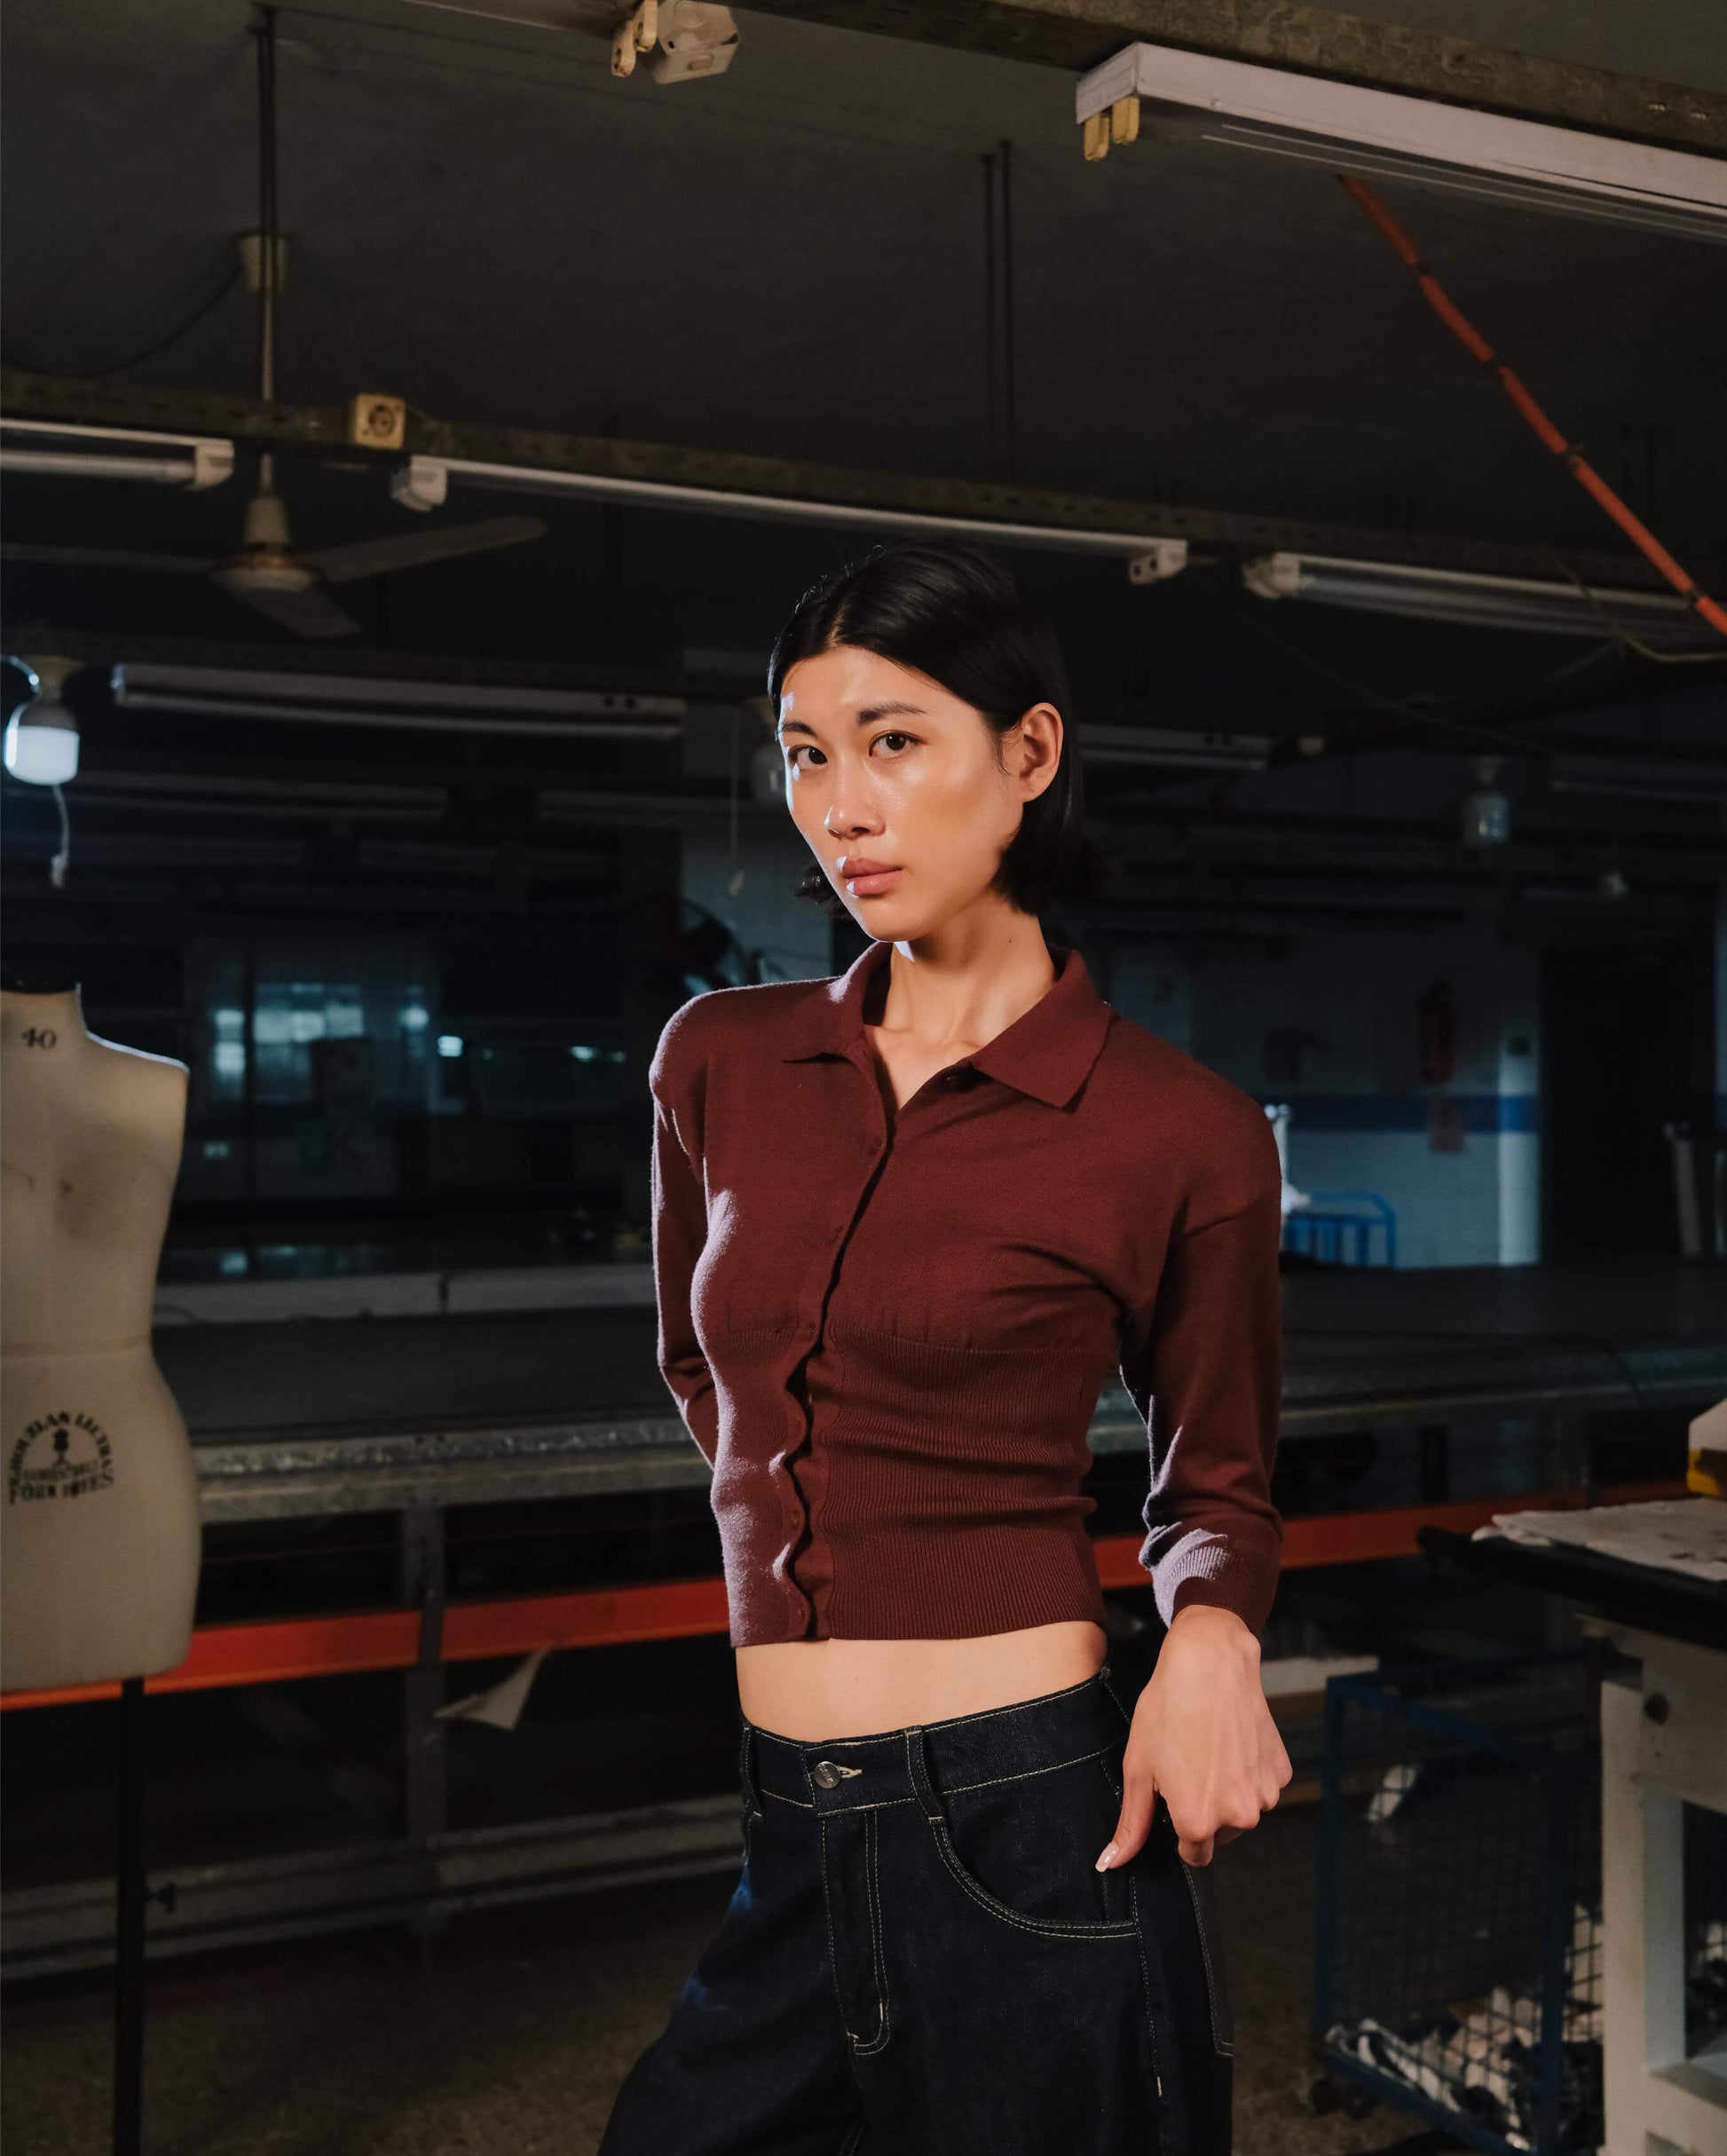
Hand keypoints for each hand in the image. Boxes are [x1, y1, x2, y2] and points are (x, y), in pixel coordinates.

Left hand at [1096, 1604, 1290, 1869]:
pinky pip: (1260, 1785)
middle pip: (1218, 1832)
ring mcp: (1265, 1794)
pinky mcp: (1281, 1770)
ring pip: (1242, 1809)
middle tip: (1188, 1763)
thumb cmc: (1168, 1710)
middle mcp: (1238, 1817)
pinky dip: (1247, 1771)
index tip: (1173, 1795)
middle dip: (1204, 1808)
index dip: (1179, 1825)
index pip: (1193, 1854)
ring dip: (1227, 1790)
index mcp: (1198, 1822)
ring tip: (1207, 1747)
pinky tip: (1230, 1739)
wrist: (1210, 1662)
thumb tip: (1111, 1864)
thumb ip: (1132, 1823)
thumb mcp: (1138, 1767)